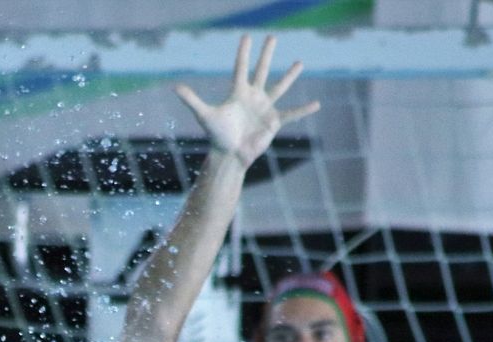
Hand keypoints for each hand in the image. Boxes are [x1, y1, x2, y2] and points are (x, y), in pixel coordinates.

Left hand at [175, 34, 319, 168]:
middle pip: (261, 70)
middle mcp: (252, 97)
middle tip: (272, 37)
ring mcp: (264, 108)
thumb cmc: (217, 136)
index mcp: (238, 93)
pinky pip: (292, 114)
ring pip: (279, 87)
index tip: (247, 36)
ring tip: (300, 63)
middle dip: (266, 54)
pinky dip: (304, 110)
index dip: (243, 52)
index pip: (241, 67)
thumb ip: (192, 100)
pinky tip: (317, 104)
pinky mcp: (273, 122)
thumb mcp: (205, 115)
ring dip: (290, 76)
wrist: (230, 155)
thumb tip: (175, 87)